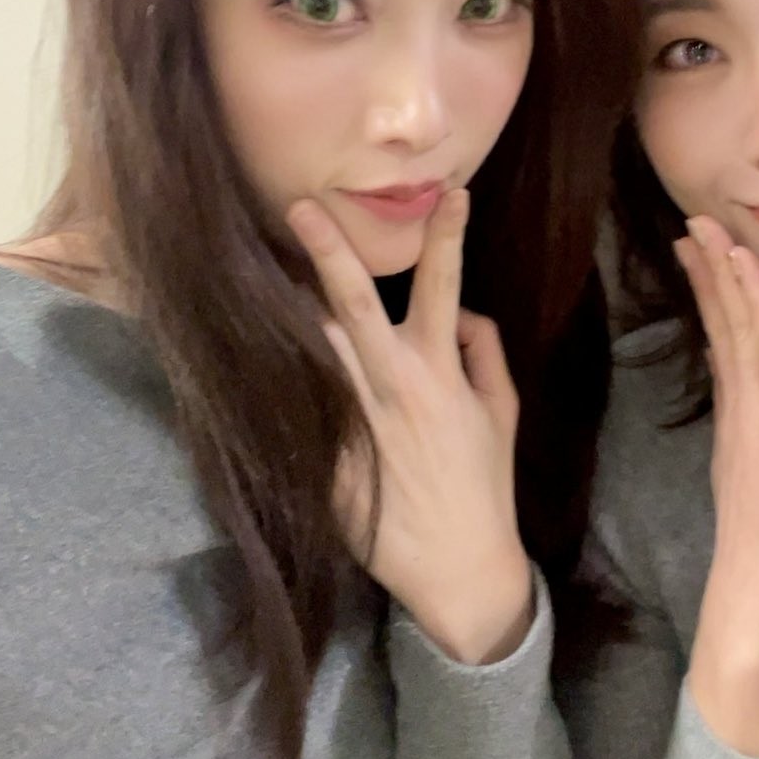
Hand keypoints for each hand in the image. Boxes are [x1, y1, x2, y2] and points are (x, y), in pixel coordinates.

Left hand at [290, 188, 533, 664]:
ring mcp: (356, 421)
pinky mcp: (327, 456)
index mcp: (440, 371)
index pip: (446, 285)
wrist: (458, 567)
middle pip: (356, 303)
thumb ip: (486, 352)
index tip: (450, 190)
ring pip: (315, 347)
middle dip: (330, 251)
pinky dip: (283, 379)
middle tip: (301, 207)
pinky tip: (257, 355)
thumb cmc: (484, 486)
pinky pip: (300, 405)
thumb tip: (465, 310)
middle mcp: (394, 386)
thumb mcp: (501, 412)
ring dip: (293, 308)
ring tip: (263, 274)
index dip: (449, 234)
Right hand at [677, 215, 758, 755]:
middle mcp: (751, 418)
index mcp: (742, 414)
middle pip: (734, 332)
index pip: (725, 332)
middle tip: (699, 223)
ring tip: (738, 253)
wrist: (758, 602)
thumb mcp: (750, 461)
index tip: (700, 235)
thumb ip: (743, 408)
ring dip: (753, 304)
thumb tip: (731, 357)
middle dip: (718, 274)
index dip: (714, 282)